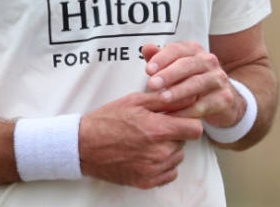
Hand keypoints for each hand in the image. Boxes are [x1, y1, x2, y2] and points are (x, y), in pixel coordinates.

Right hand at [78, 91, 203, 188]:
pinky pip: (170, 172)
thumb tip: (190, 98)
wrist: (84, 146)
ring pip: (178, 157)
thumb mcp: (135, 102)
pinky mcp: (148, 182)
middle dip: (174, 133)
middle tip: (154, 128)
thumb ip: (166, 100)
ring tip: (147, 141)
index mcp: (158, 130)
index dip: (189, 121)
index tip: (180, 119)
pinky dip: (163, 164)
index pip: (195, 129)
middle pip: (185, 142)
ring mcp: (154, 169)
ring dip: (169, 149)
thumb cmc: (108, 120)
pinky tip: (146, 154)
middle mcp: (159, 152)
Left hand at [142, 42, 243, 128]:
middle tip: (152, 84)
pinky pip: (204, 104)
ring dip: (178, 91)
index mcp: (194, 50)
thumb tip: (147, 48)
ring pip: (197, 83)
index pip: (177, 50)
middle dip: (168, 75)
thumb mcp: (174, 69)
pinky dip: (188, 111)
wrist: (221, 101)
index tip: (148, 70)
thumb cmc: (191, 81)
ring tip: (163, 99)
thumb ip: (160, 58)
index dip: (162, 59)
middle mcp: (209, 61)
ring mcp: (218, 79)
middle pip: (187, 65)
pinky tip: (174, 115)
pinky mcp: (224, 98)